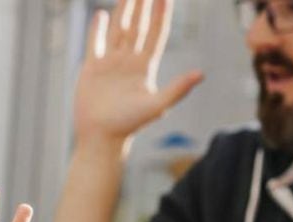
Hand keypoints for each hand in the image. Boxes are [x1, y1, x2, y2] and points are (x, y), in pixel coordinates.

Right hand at [74, 0, 202, 147]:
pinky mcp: (92, 69)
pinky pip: (96, 43)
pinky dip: (97, 29)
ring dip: (123, 11)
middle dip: (143, 6)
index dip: (161, 15)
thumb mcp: (157, 106)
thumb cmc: (129, 125)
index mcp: (145, 67)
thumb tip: (201, 74)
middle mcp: (129, 62)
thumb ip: (178, 88)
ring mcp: (110, 64)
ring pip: (118, 30)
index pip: (156, 34)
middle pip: (139, 27)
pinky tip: (101, 14)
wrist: (101, 137)